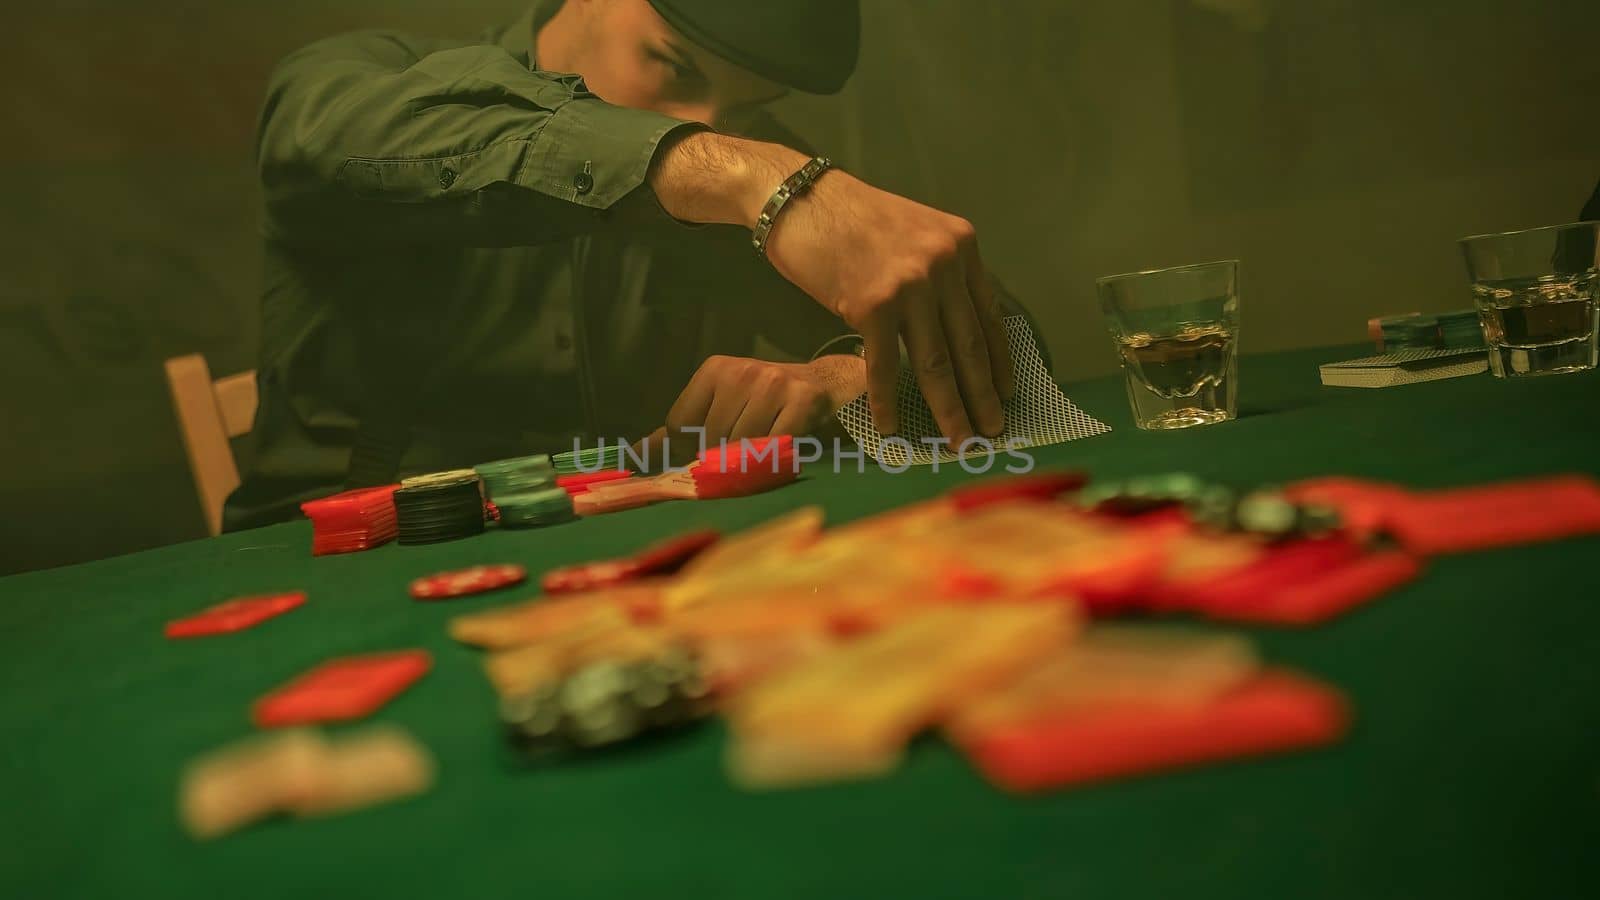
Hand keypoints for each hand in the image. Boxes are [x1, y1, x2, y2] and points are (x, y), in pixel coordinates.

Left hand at [635, 355, 863, 469]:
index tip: (710, 452)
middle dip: (722, 459)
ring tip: (765, 450)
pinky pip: (774, 448)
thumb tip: (631, 457)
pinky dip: (776, 460)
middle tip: (745, 453)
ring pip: (740, 448)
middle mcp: (740, 371)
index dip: (690, 449)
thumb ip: (676, 433)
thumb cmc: (766, 403)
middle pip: (708, 440)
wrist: (828, 385)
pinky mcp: (803, 400)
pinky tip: (784, 450)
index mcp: (713, 369)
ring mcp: (773, 383)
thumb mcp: (719, 407)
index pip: (677, 425)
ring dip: (751, 462)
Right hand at [648, 133, 1013, 442]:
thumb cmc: (851, 219)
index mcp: (961, 246)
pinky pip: (885, 365)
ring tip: (958, 441)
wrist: (799, 198)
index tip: (1006, 395)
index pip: (990, 316)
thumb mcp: (914, 234)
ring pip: (937, 363)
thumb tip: (953, 328)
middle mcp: (944, 264)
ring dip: (949, 410)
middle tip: (993, 433)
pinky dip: (887, 402)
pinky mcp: (873, 304)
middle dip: (982, 397)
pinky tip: (891, 427)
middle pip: (969, 346)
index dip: (999, 362)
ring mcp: (911, 284)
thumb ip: (940, 274)